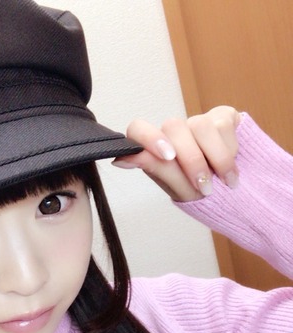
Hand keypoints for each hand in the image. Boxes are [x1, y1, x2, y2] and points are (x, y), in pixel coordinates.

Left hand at [113, 106, 241, 201]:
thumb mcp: (179, 188)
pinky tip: (232, 170)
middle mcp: (175, 132)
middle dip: (192, 160)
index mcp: (157, 149)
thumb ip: (155, 169)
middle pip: (174, 127)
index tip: (167, 157)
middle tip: (205, 187)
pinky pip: (223, 126)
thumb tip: (120, 159)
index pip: (138, 129)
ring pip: (201, 126)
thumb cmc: (201, 192)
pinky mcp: (223, 116)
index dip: (148, 138)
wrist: (236, 193)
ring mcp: (198, 121)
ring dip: (216, 159)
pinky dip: (230, 152)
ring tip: (226, 182)